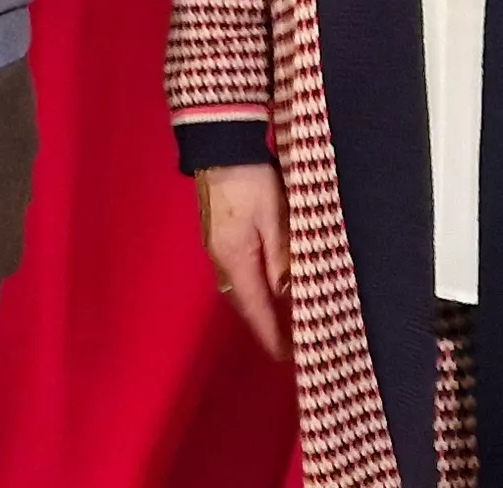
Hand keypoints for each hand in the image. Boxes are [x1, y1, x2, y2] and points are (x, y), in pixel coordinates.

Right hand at [198, 163, 292, 360]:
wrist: (220, 147)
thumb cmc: (251, 181)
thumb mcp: (275, 217)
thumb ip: (281, 255)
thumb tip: (286, 290)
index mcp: (236, 258)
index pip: (255, 306)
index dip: (269, 332)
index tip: (285, 355)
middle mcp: (222, 259)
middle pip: (243, 301)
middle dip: (262, 324)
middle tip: (285, 343)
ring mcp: (216, 247)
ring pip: (238, 287)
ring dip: (256, 306)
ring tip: (278, 320)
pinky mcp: (218, 235)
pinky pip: (236, 272)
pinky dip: (251, 286)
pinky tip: (264, 286)